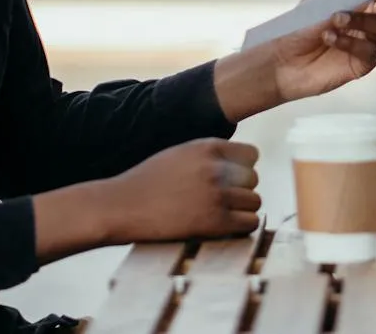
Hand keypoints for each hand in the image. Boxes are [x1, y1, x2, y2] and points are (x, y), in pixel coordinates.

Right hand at [98, 138, 263, 242]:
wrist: (121, 206)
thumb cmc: (147, 182)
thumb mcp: (180, 154)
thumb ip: (209, 156)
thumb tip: (240, 166)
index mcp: (207, 147)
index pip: (251, 155)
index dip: (242, 168)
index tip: (229, 180)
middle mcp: (215, 168)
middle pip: (253, 179)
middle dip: (241, 190)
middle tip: (221, 201)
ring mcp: (216, 195)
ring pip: (254, 202)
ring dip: (242, 210)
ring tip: (221, 215)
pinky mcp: (214, 222)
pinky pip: (249, 222)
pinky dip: (241, 227)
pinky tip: (224, 228)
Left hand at [212, 0, 375, 118]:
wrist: (282, 59)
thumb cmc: (301, 26)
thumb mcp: (320, 2)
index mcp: (362, 1)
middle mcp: (370, 21)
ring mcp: (369, 43)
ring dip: (361, 19)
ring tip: (336, 18)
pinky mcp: (363, 64)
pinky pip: (367, 51)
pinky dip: (349, 42)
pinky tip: (329, 37)